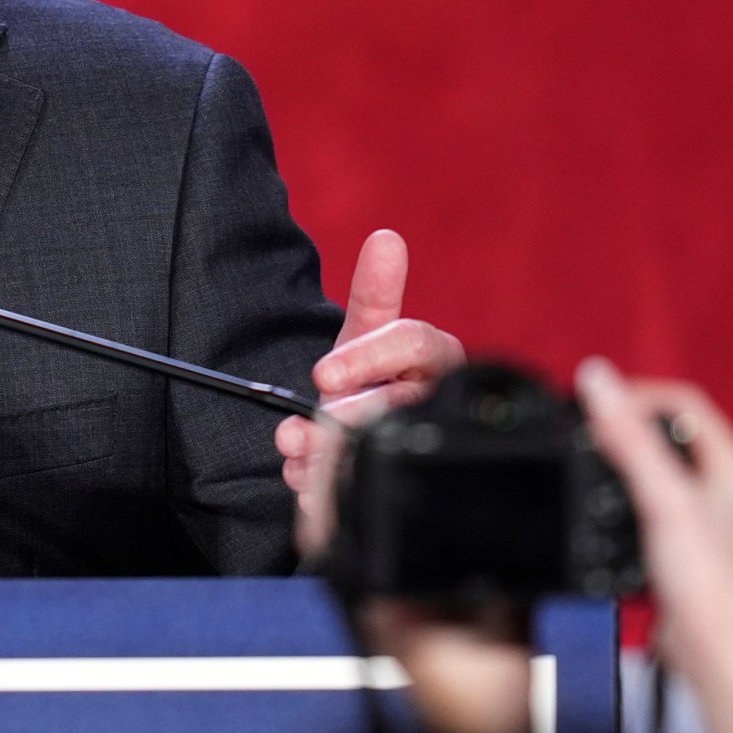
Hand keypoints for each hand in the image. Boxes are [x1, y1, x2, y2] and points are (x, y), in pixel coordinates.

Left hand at [279, 229, 464, 555]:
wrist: (359, 441)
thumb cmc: (372, 380)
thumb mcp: (367, 336)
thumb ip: (375, 294)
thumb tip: (386, 239)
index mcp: (437, 359)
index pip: (416, 346)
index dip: (369, 357)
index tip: (322, 374)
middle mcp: (436, 403)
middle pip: (399, 407)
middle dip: (348, 415)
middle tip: (311, 424)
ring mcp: (421, 449)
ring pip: (381, 455)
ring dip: (328, 455)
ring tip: (295, 450)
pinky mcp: (401, 489)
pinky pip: (364, 493)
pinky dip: (324, 489)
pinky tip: (301, 479)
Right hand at [574, 358, 732, 682]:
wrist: (712, 651)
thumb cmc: (706, 583)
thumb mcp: (660, 498)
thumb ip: (628, 438)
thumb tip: (598, 381)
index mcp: (732, 464)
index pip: (680, 400)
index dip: (633, 396)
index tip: (592, 407)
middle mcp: (723, 484)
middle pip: (664, 430)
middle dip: (621, 427)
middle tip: (582, 434)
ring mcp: (702, 513)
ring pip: (652, 466)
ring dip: (617, 462)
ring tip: (587, 468)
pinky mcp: (681, 541)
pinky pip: (643, 500)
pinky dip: (617, 496)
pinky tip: (598, 510)